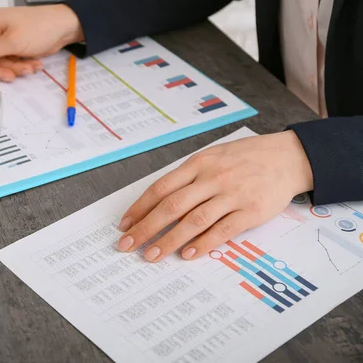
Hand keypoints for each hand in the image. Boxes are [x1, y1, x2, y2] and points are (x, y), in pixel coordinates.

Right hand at [0, 4, 83, 81]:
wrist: (65, 28)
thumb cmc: (39, 27)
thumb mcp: (11, 42)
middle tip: (11, 74)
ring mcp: (3, 41)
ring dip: (12, 69)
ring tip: (28, 66)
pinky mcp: (13, 49)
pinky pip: (9, 64)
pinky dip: (20, 67)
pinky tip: (33, 63)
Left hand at [117, 130, 313, 261]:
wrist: (288, 157)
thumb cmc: (244, 158)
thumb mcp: (212, 157)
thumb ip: (188, 177)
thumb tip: (158, 201)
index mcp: (198, 163)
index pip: (161, 188)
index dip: (140, 208)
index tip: (125, 225)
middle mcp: (212, 178)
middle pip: (172, 205)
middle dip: (146, 227)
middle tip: (127, 245)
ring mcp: (232, 194)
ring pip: (194, 220)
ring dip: (170, 240)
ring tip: (152, 255)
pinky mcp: (251, 211)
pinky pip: (223, 230)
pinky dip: (203, 243)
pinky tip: (188, 255)